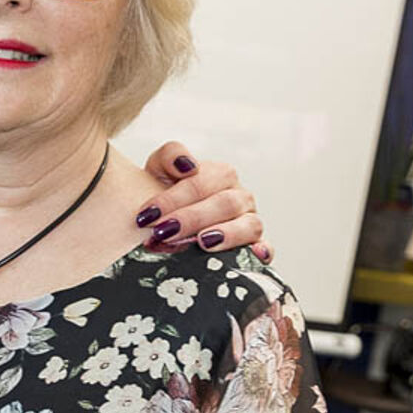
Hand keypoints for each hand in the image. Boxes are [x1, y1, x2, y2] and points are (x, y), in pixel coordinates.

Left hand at [136, 142, 272, 260]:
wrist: (167, 221)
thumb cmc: (164, 194)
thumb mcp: (159, 170)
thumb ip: (169, 156)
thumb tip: (187, 164)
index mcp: (219, 175)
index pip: (201, 181)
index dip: (173, 198)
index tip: (147, 215)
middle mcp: (239, 197)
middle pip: (225, 203)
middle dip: (192, 218)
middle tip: (163, 232)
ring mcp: (249, 222)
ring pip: (249, 225)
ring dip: (226, 234)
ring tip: (202, 242)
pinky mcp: (256, 247)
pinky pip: (266, 249)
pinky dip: (262, 252)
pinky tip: (254, 255)